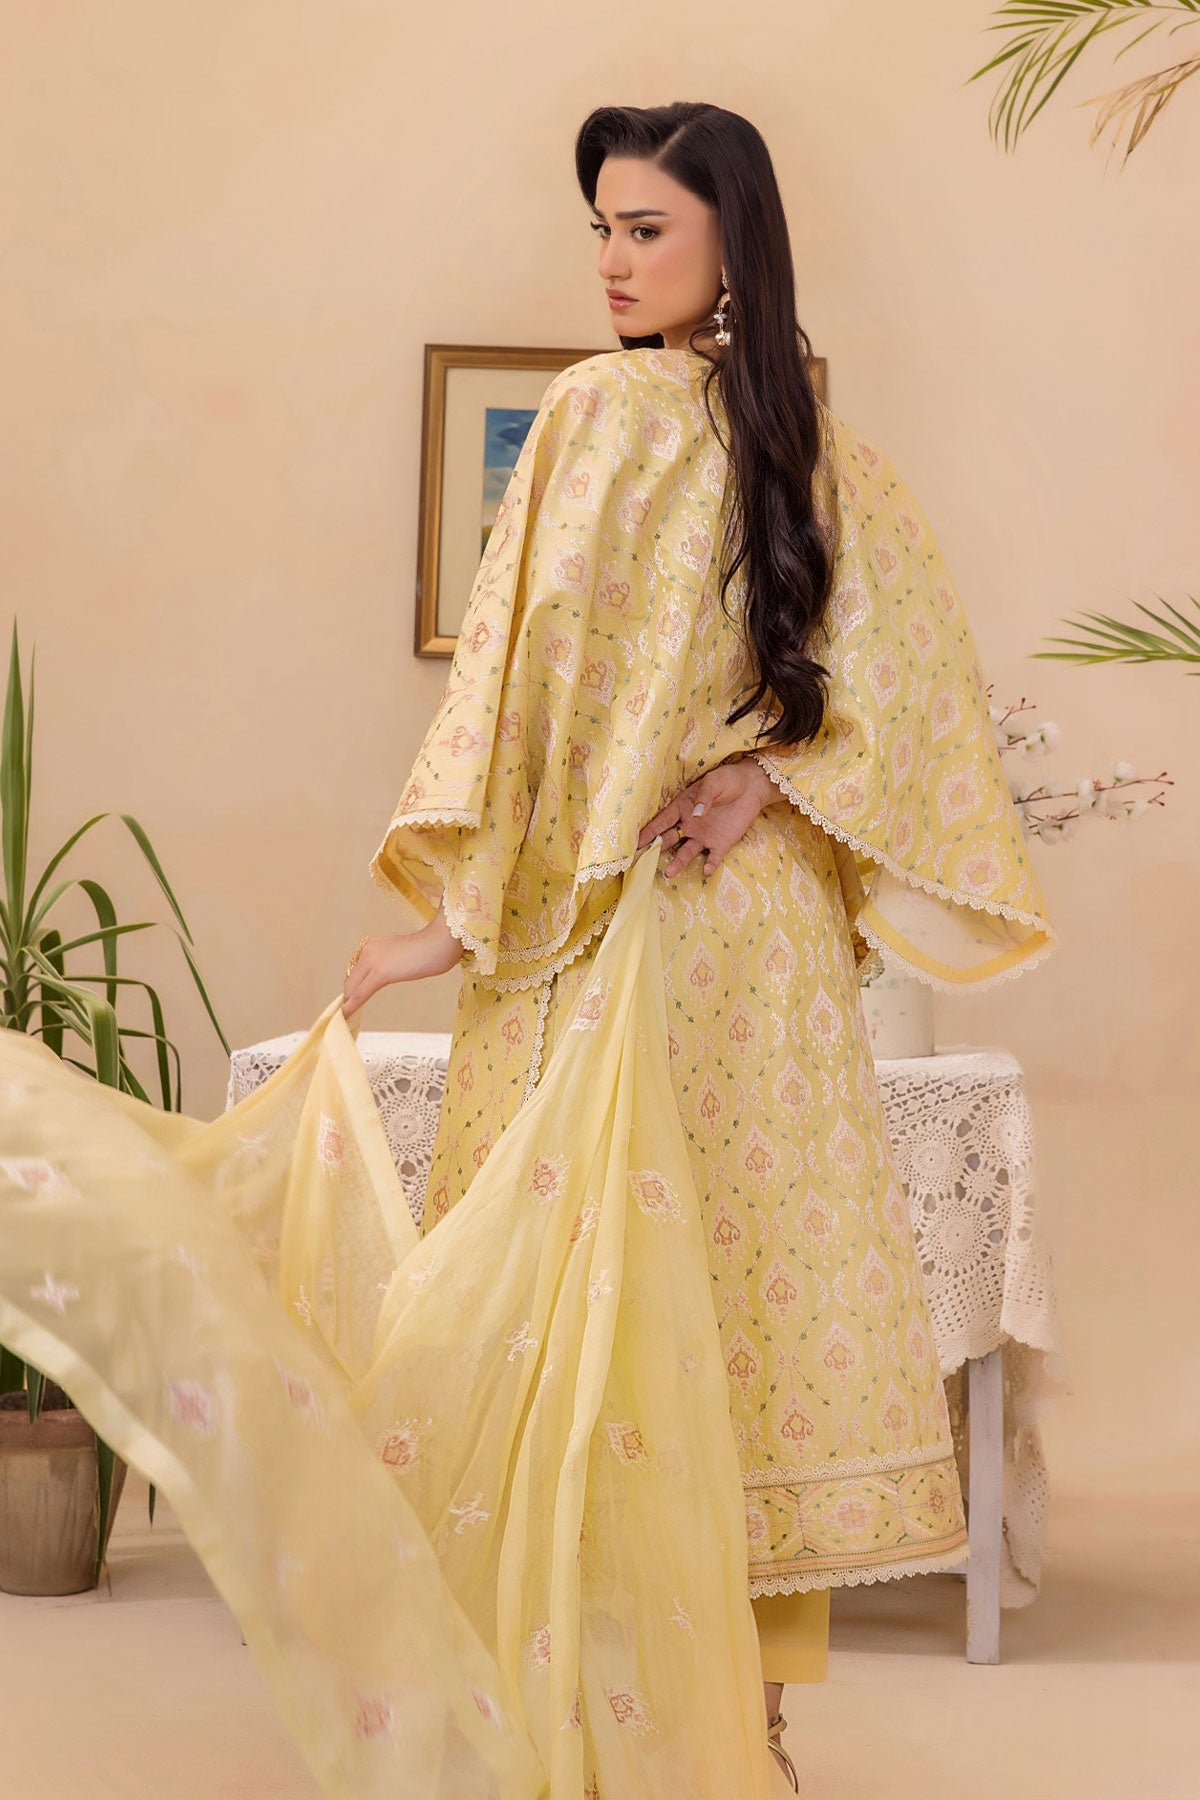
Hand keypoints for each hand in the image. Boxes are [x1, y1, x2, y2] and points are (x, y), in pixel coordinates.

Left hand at [342, 906, 462, 1022]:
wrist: (441, 942)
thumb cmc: (432, 948)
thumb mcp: (403, 955)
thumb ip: (391, 964)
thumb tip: (385, 976)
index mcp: (374, 944)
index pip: (356, 970)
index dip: (353, 987)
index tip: (350, 1000)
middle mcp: (368, 950)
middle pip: (351, 979)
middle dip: (349, 996)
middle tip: (346, 1012)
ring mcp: (372, 960)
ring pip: (353, 987)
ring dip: (349, 1002)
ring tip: (345, 1016)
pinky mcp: (379, 973)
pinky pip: (360, 993)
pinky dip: (352, 1006)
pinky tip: (347, 1014)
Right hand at [637, 757, 778, 877]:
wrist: (751, 786)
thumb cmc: (728, 779)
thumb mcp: (713, 782)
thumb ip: (703, 798)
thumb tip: (695, 815)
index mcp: (683, 808)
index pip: (662, 821)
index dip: (649, 832)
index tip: (636, 843)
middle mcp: (690, 825)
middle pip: (669, 839)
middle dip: (655, 849)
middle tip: (642, 861)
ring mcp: (704, 836)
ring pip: (687, 852)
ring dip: (679, 862)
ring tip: (669, 874)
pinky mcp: (721, 843)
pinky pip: (713, 857)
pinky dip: (710, 864)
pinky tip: (706, 871)